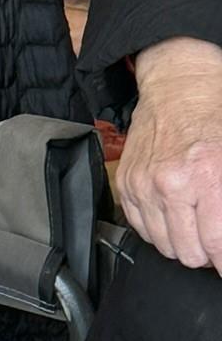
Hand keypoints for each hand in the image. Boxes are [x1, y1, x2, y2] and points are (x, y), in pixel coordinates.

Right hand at [121, 37, 221, 269]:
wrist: (178, 87)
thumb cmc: (214, 115)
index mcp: (207, 175)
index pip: (216, 243)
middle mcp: (170, 183)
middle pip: (187, 253)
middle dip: (206, 252)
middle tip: (215, 240)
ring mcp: (143, 185)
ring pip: (163, 246)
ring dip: (182, 242)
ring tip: (195, 224)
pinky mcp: (126, 185)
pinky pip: (142, 229)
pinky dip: (160, 229)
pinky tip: (174, 214)